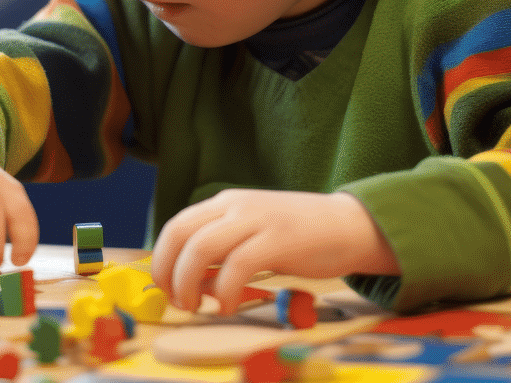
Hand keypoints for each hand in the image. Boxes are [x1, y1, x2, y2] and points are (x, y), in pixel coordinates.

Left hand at [149, 189, 398, 314]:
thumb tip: (192, 282)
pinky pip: (236, 267)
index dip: (161, 260)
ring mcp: (256, 220)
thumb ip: (222, 250)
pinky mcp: (277, 239)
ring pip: (200, 248)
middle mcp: (234, 206)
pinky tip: (228, 307)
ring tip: (197, 306)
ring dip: (188, 284)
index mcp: (225, 203)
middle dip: (167, 272)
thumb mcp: (252, 233)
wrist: (349, 225)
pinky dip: (224, 292)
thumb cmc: (299, 235)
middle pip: (179, 234)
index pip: (176, 226)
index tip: (167, 288)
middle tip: (177, 301)